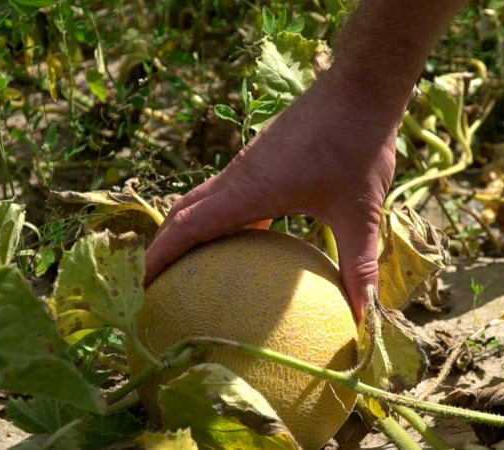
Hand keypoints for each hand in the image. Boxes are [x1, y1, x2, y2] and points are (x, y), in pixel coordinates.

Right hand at [144, 69, 400, 320]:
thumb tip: (362, 312)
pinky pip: (231, 192)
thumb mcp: (359, 213)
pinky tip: (251, 240)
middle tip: (159, 285)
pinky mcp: (265, 156)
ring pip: (205, 200)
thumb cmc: (357, 145)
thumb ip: (357, 263)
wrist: (360, 88)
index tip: (142, 286)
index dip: (159, 257)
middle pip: (184, 212)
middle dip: (164, 247)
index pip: (187, 227)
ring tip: (195, 269)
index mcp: (250, 190)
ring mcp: (250, 163)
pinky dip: (224, 218)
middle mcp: (240, 176)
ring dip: (191, 231)